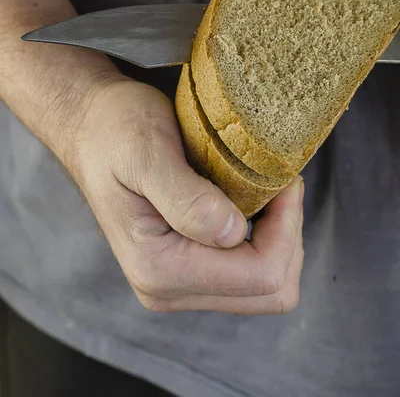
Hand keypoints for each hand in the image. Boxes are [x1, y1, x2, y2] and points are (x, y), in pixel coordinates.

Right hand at [68, 77, 304, 314]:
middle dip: (287, 236)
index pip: (262, 276)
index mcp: (160, 269)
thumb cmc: (115, 131)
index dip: (287, 226)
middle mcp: (168, 289)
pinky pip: (247, 273)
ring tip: (263, 191)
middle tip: (278, 185)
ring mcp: (177, 284)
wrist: (92, 129)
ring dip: (278, 238)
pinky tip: (248, 202)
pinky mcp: (185, 270)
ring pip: (263, 287)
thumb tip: (232, 232)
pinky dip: (263, 240)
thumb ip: (186, 199)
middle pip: (270, 292)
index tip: (281, 180)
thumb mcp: (146, 152)